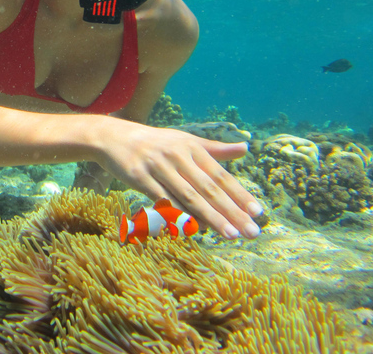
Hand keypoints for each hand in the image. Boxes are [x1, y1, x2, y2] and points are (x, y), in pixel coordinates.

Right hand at [96, 123, 262, 238]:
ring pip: (189, 196)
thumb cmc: (155, 143)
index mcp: (192, 148)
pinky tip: (193, 229)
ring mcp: (158, 166)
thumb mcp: (185, 141)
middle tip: (251, 231)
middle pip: (209, 189)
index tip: (258, 212)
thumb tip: (246, 148)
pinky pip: (163, 200)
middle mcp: (178, 156)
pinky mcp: (140, 177)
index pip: (220, 175)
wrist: (114, 137)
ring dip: (211, 217)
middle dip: (232, 211)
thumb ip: (215, 149)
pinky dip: (178, 214)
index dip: (240, 194)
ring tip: (229, 234)